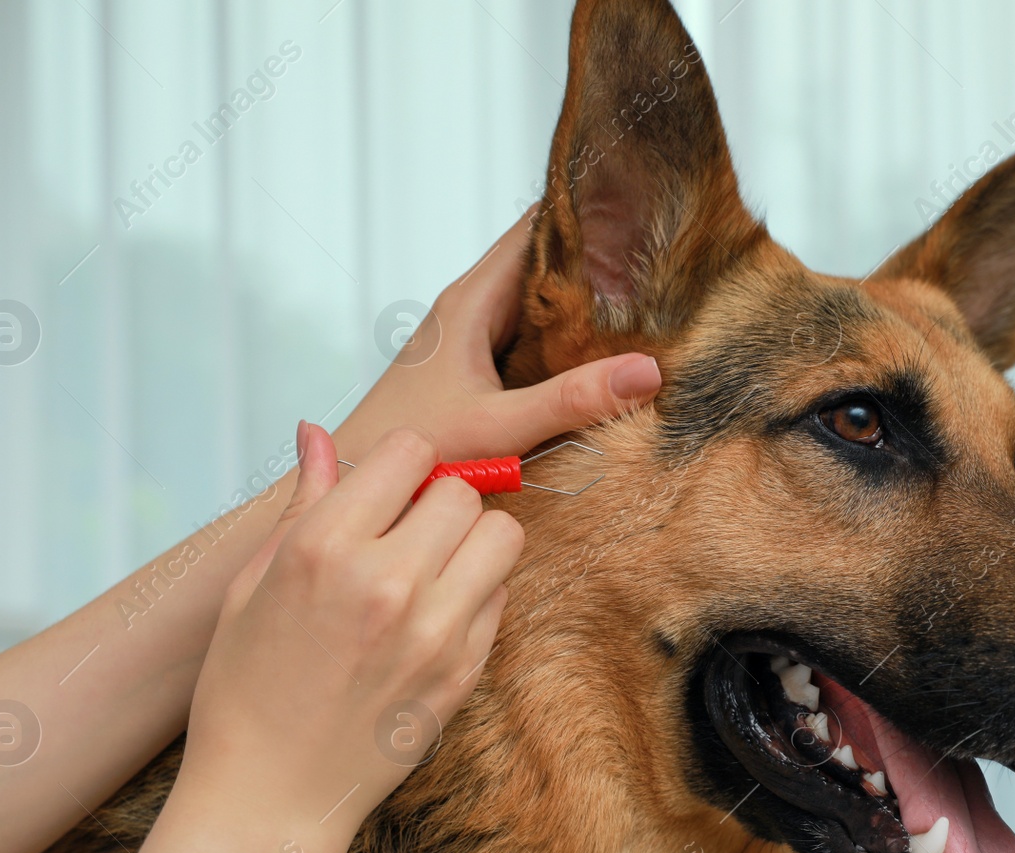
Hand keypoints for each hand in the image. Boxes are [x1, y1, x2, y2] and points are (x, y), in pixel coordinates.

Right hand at [179, 420, 521, 852]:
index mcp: (322, 549)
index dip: (400, 464)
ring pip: (501, 536)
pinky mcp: (464, 672)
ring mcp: (434, 631)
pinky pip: (501, 596)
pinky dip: (475, 594)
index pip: (409, 451)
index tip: (386, 490)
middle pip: (462, 491)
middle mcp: (386, 583)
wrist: (268, 798)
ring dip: (471, 540)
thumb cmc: (244, 687)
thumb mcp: (251, 586)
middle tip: (407, 532)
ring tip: (430, 568)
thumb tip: (316, 432)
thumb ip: (301, 502)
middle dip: (437, 500)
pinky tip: (431, 618)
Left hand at [334, 208, 660, 462]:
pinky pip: (528, 335)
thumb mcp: (500, 427)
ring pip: (536, 299)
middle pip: (541, 260)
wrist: (354, 482)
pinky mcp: (473, 367)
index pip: (534, 229)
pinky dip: (564, 335)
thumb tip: (647, 371)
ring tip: (648, 296)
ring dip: (582, 298)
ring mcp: (470, 337)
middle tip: (660, 257)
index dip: (584, 213)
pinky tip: (599, 351)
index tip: (639, 208)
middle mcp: (469, 309)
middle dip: (596, 256)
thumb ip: (572, 401)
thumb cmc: (413, 449)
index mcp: (470, 301)